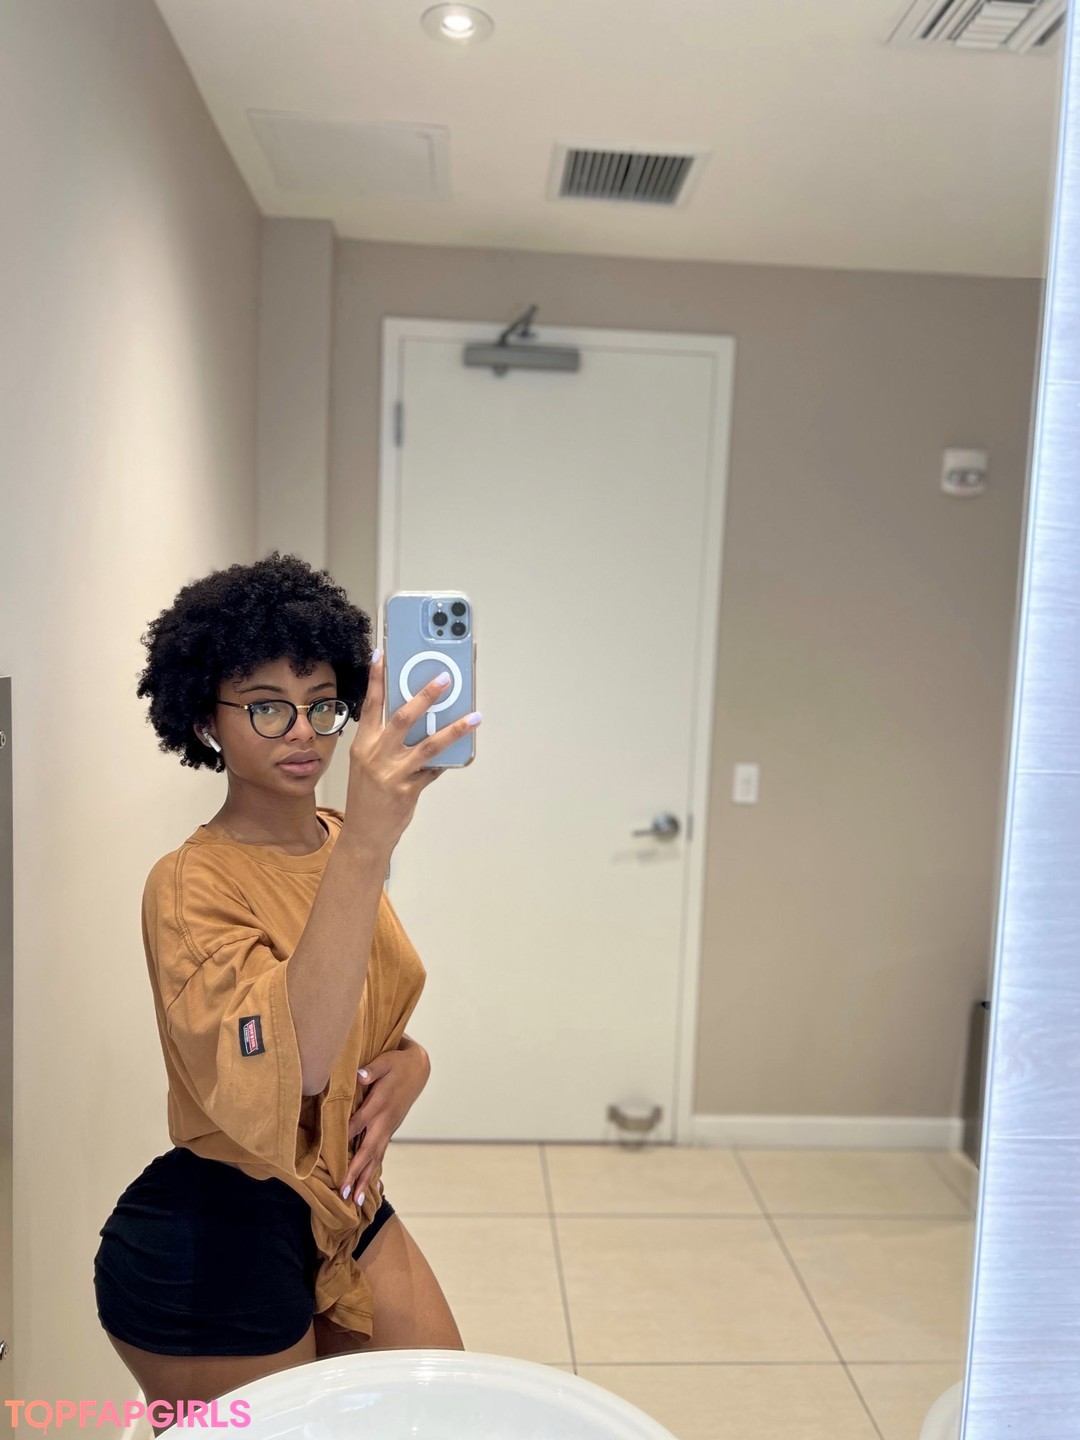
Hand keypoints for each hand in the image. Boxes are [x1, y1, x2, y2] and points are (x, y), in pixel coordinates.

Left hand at [339, 1039, 430, 1205]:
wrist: (419, 1068)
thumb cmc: (397, 1063)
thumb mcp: (385, 1061)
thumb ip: (372, 1069)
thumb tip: (360, 1075)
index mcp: (380, 1104)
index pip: (358, 1124)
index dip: (344, 1140)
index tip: (331, 1160)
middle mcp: (385, 1121)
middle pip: (368, 1150)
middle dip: (356, 1172)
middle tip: (345, 1194)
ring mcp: (388, 1128)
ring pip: (376, 1157)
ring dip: (365, 1179)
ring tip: (356, 1200)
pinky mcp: (389, 1130)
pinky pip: (380, 1153)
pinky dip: (373, 1170)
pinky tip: (368, 1186)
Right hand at [342, 652, 480, 854]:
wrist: (365, 834)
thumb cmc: (367, 796)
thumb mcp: (367, 764)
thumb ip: (386, 743)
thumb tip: (418, 718)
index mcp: (363, 745)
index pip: (370, 705)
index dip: (376, 679)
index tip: (382, 655)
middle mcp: (376, 756)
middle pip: (403, 718)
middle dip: (425, 696)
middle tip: (444, 679)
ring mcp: (393, 773)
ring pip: (429, 744)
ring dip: (454, 729)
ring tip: (474, 717)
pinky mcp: (409, 790)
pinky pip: (435, 770)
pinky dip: (449, 760)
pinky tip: (464, 751)